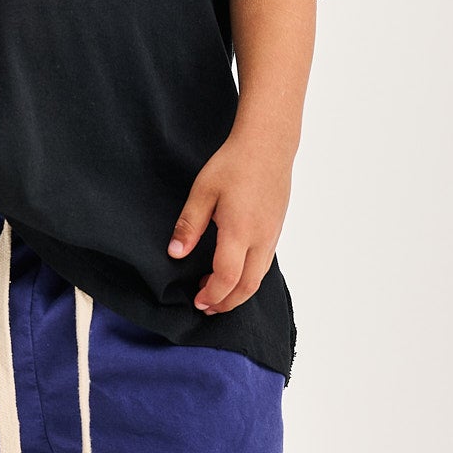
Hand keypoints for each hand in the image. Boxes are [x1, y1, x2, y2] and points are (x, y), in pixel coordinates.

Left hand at [166, 133, 293, 314]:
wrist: (268, 145)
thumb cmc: (234, 163)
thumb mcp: (203, 191)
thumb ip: (189, 225)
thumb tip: (175, 254)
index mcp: (240, 232)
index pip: (227, 278)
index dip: (211, 295)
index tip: (197, 300)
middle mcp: (261, 239)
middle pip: (247, 287)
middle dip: (226, 303)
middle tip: (206, 307)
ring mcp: (272, 235)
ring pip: (259, 278)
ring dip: (238, 292)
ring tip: (216, 292)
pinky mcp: (276, 229)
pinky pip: (264, 264)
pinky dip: (248, 277)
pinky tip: (234, 270)